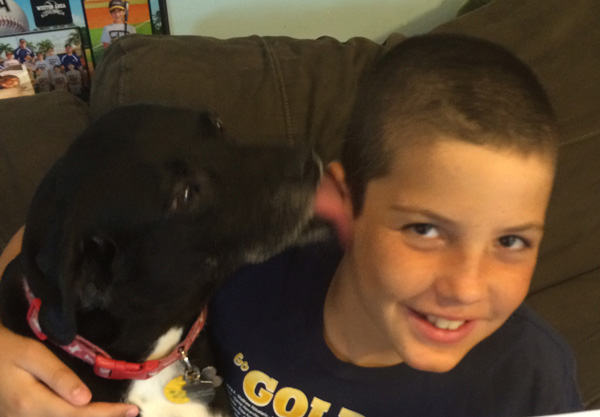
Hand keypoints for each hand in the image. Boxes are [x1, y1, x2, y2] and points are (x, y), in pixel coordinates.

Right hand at [0, 325, 138, 416]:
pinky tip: (85, 412)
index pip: (79, 414)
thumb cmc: (8, 351)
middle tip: (129, 412)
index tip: (131, 409)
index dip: (107, 414)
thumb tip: (85, 398)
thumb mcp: (33, 356)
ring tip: (114, 413)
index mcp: (32, 404)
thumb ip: (59, 377)